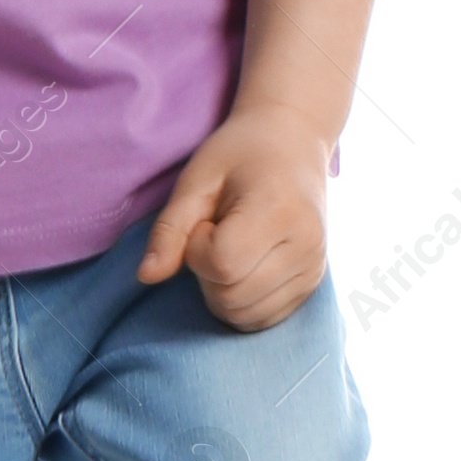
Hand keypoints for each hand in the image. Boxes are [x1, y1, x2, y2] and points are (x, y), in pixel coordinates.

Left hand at [137, 102, 330, 330]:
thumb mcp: (196, 180)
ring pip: (245, 316)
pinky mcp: (312, 284)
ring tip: (233, 246)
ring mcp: (314, 269)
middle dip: (207, 272)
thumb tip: (146, 276)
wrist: (293, 141)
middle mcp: (306, 246)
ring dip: (222, 290)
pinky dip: (241, 302)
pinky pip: (263, 319)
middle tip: (217, 231)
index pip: (221, 265)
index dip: (197, 249)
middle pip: (231, 297)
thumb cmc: (240, 154)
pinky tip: (244, 266)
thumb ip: (170, 229)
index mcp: (279, 212)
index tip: (205, 220)